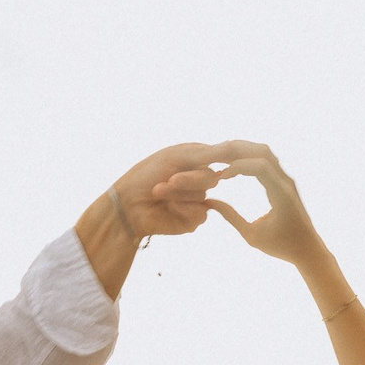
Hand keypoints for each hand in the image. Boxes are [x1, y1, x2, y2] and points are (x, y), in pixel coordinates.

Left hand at [114, 142, 229, 238]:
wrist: (128, 204)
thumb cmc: (146, 175)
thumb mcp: (177, 157)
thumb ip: (207, 153)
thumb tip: (237, 145)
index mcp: (194, 161)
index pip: (216, 158)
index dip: (204, 161)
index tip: (187, 162)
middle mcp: (197, 180)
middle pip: (211, 178)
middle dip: (188, 179)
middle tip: (168, 180)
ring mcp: (196, 201)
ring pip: (204, 196)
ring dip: (179, 194)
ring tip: (159, 193)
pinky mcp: (193, 220)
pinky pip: (201, 215)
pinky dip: (183, 210)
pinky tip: (168, 209)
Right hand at [204, 142, 324, 264]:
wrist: (307, 248)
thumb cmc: (281, 247)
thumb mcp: (252, 236)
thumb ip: (231, 217)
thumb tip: (209, 201)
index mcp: (282, 195)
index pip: (260, 166)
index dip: (238, 166)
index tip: (220, 177)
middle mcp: (286, 182)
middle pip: (262, 151)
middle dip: (235, 150)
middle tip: (212, 157)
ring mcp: (286, 179)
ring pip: (264, 151)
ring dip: (241, 150)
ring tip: (219, 158)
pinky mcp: (283, 180)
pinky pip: (265, 160)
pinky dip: (247, 158)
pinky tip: (231, 166)